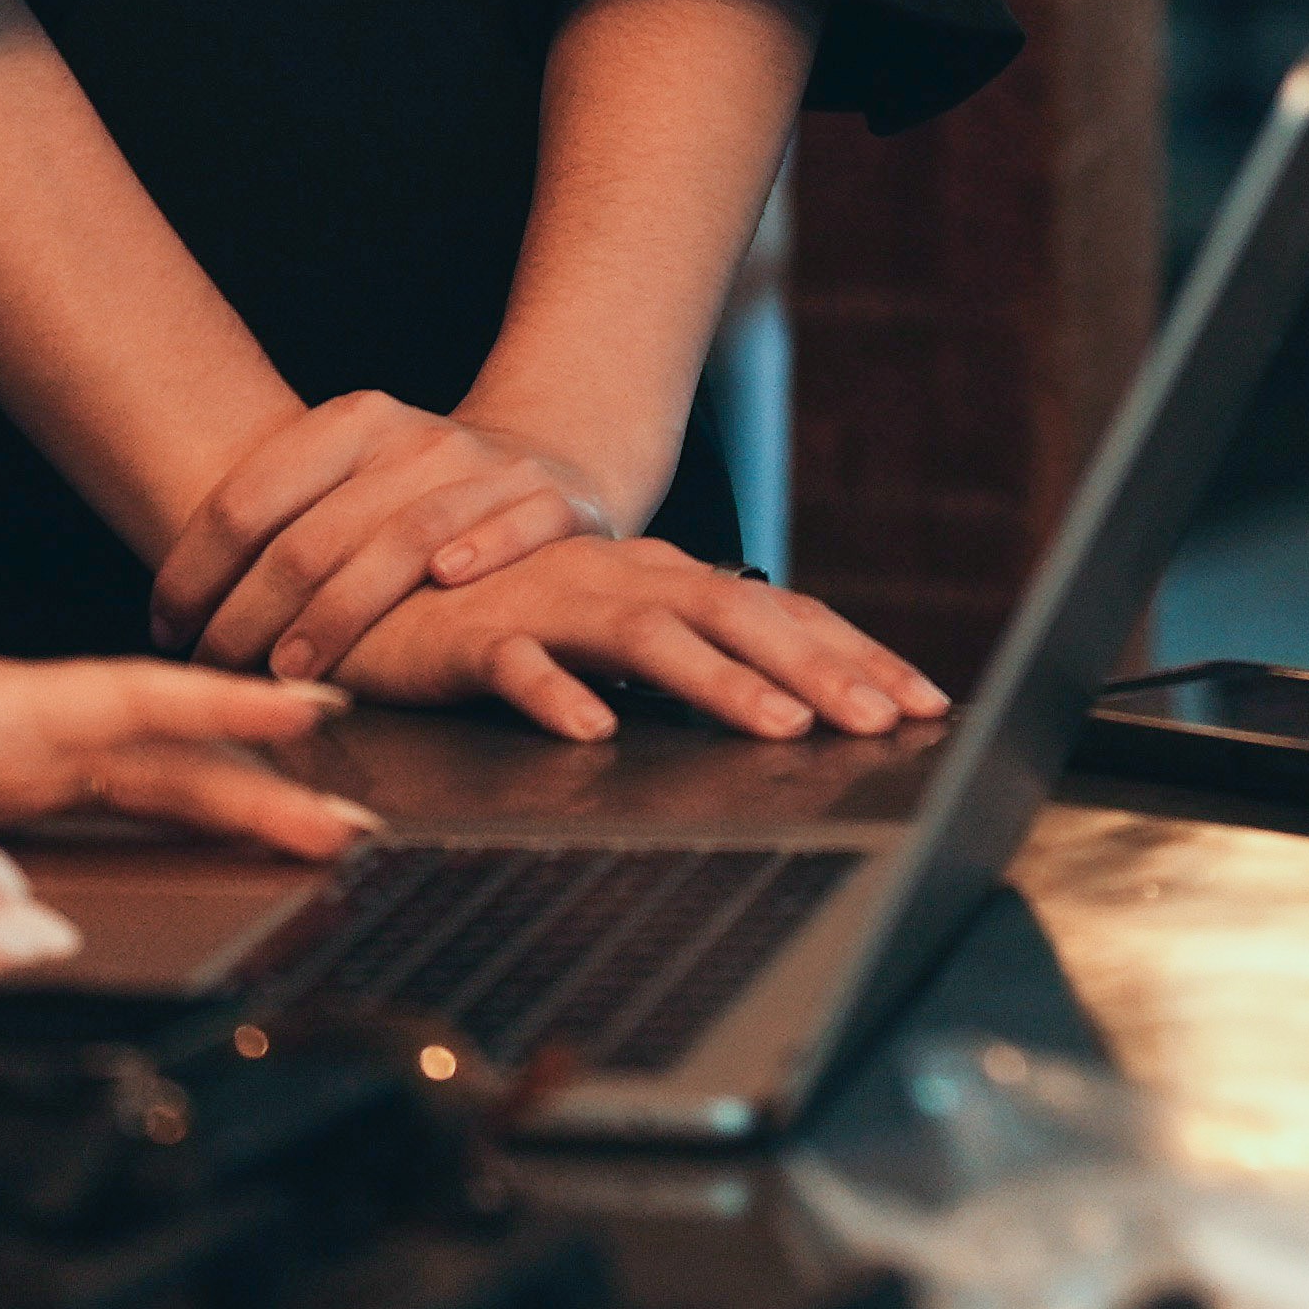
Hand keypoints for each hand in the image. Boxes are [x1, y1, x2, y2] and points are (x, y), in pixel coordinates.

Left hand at [0, 655, 361, 867]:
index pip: (131, 697)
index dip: (223, 702)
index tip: (306, 707)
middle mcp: (33, 724)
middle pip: (171, 748)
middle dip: (266, 778)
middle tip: (349, 823)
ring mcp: (39, 757)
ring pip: (166, 777)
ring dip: (247, 806)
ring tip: (325, 839)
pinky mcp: (32, 793)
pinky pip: (136, 801)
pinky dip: (200, 815)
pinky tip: (251, 838)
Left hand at [149, 392, 613, 681]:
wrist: (549, 457)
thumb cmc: (413, 498)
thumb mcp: (345, 483)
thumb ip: (276, 526)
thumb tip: (167, 613)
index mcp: (353, 421)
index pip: (248, 499)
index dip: (194, 572)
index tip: (166, 631)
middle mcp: (418, 439)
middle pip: (315, 535)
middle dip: (250, 616)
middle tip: (214, 672)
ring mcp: (489, 469)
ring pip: (405, 538)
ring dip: (342, 610)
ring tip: (293, 671)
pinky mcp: (556, 501)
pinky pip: (519, 522)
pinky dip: (485, 548)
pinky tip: (446, 580)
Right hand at [313, 521, 948, 748]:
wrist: (382, 576)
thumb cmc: (514, 614)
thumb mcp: (620, 632)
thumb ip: (696, 656)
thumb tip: (793, 698)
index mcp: (669, 583)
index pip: (784, 615)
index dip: (857, 656)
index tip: (926, 703)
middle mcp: (628, 581)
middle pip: (741, 617)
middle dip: (821, 670)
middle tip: (885, 723)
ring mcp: (555, 603)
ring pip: (649, 638)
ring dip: (718, 683)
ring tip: (779, 728)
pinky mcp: (475, 637)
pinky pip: (519, 666)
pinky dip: (556, 697)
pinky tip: (591, 732)